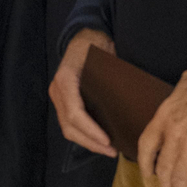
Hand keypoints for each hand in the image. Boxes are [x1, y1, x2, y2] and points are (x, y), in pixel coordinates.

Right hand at [49, 29, 116, 155]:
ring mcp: (58, 95)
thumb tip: (129, 106)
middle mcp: (57, 89)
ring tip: (108, 149)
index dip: (90, 131)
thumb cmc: (97, 45)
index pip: (75, 113)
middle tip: (112, 151)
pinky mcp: (62, 100)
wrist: (84, 35)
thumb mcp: (106, 58)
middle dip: (90, 142)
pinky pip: (70, 122)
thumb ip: (111, 80)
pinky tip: (100, 139)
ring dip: (87, 142)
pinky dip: (84, 134)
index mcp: (66, 79)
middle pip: (69, 126)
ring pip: (67, 128)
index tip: (108, 141)